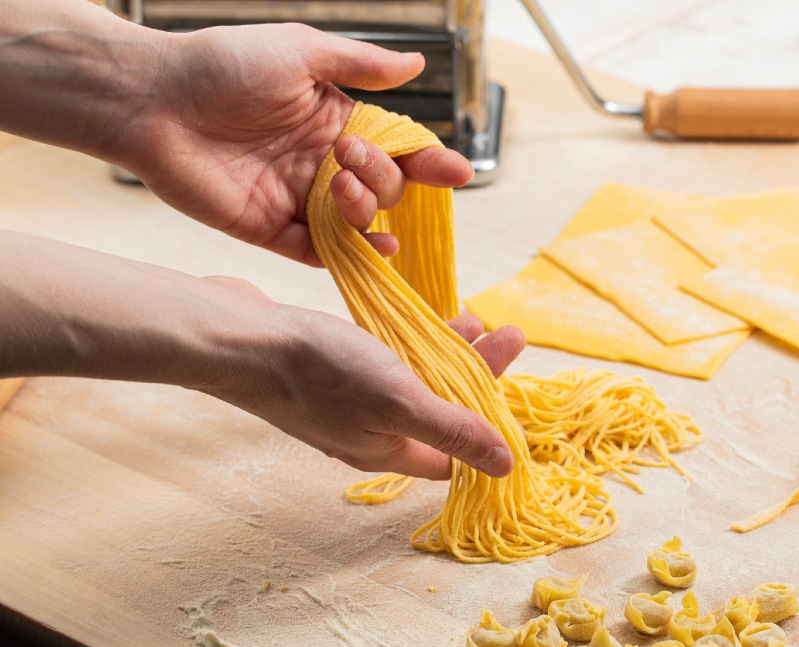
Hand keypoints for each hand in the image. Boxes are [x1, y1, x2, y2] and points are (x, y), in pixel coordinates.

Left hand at [113, 23, 472, 265]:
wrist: (154, 100)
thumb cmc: (222, 64)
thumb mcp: (300, 51)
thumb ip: (360, 64)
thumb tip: (418, 63)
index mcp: (333, 121)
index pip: (396, 149)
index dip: (429, 162)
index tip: (456, 171)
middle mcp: (321, 163)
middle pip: (385, 189)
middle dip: (384, 177)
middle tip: (349, 154)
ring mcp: (298, 199)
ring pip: (359, 223)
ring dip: (367, 211)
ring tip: (341, 187)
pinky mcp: (271, 230)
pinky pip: (322, 252)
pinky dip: (352, 255)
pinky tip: (375, 246)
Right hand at [201, 277, 524, 477]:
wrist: (231, 335)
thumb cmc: (315, 369)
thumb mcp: (399, 399)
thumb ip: (453, 430)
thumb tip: (504, 467)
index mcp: (388, 451)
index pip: (455, 455)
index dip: (490, 430)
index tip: (519, 391)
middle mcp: (368, 433)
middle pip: (440, 412)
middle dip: (479, 376)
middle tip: (510, 335)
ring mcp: (345, 401)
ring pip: (414, 382)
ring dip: (449, 353)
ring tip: (476, 318)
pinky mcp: (327, 368)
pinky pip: (385, 360)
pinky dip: (411, 341)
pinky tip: (423, 316)